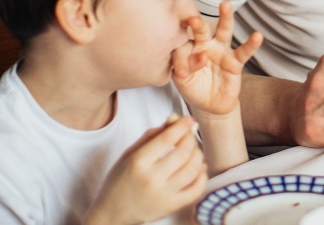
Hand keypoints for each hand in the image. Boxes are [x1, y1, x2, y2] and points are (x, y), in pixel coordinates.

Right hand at [85, 116, 206, 224]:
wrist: (112, 213)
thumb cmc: (120, 180)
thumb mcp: (130, 154)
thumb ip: (152, 135)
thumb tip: (174, 120)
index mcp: (138, 163)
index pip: (167, 139)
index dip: (181, 126)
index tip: (188, 119)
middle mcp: (151, 179)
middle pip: (183, 152)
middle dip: (190, 138)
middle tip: (189, 134)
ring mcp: (163, 195)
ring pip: (192, 169)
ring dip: (198, 155)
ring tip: (194, 150)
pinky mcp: (171, 207)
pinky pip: (196, 190)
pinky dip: (202, 176)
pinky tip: (199, 168)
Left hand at [172, 1, 262, 115]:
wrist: (210, 104)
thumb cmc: (193, 87)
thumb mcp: (182, 80)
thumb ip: (182, 66)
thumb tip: (195, 58)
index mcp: (189, 47)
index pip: (182, 46)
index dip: (181, 58)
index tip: (181, 73)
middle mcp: (205, 44)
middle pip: (202, 30)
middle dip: (198, 24)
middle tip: (194, 19)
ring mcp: (221, 51)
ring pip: (224, 31)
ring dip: (225, 17)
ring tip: (225, 5)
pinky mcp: (235, 61)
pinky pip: (244, 51)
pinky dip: (251, 44)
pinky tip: (257, 36)